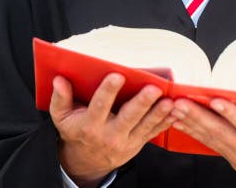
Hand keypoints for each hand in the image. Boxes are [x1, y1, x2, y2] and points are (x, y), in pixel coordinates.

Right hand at [49, 73, 175, 187]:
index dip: (108, 91)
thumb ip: (60, 98)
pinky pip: (154, 132)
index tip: (117, 75)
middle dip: (141, 103)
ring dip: (158, 113)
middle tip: (152, 88)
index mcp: (90, 125)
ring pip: (145, 126)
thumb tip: (59, 80)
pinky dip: (166, 121)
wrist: (88, 160)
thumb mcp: (62, 117)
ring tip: (169, 100)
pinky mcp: (138, 142)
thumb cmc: (76, 131)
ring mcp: (126, 140)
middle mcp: (109, 134)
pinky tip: (176, 110)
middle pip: (128, 117)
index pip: (99, 106)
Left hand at [170, 96, 235, 187]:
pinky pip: (208, 143)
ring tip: (174, 108)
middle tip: (180, 102)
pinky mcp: (230, 157)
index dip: (231, 114)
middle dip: (198, 116)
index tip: (216, 101)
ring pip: (210, 137)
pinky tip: (179, 120)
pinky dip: (192, 131)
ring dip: (190, 122)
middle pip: (221, 131)